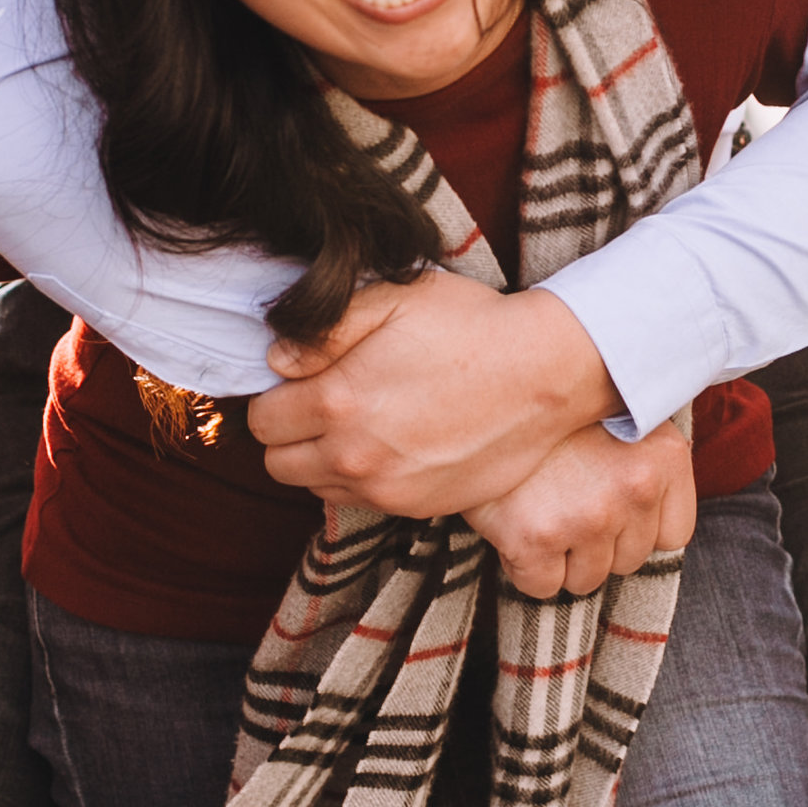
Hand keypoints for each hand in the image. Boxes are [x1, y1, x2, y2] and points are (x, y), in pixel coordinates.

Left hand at [251, 272, 621, 516]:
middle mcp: (355, 456)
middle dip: (289, 432)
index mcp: (339, 401)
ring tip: (359, 421)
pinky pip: (360, 502)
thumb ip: (324, 328)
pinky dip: (361, 478)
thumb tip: (277, 359)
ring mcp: (387, 489)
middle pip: (278, 463)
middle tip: (324, 399)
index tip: (304, 377)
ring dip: (322, 458)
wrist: (543, 375)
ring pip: (315, 488)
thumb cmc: (471, 327)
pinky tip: (390, 443)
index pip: (263, 419)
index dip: (276, 394)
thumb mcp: (394, 299)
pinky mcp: (418, 507)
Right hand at [467, 423, 698, 600]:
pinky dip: (525, 566)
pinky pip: (542, 586)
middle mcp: (635, 488)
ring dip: (562, 556)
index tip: (612, 506)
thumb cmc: (554, 412)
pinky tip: (515, 524)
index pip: (673, 535)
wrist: (481, 396)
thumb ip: (646, 459)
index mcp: (665, 456)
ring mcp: (587, 517)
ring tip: (540, 507)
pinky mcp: (536, 539)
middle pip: (629, 560)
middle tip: (565, 499)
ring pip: (587, 579)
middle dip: (597, 542)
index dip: (637, 527)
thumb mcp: (618, 413)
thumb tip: (651, 514)